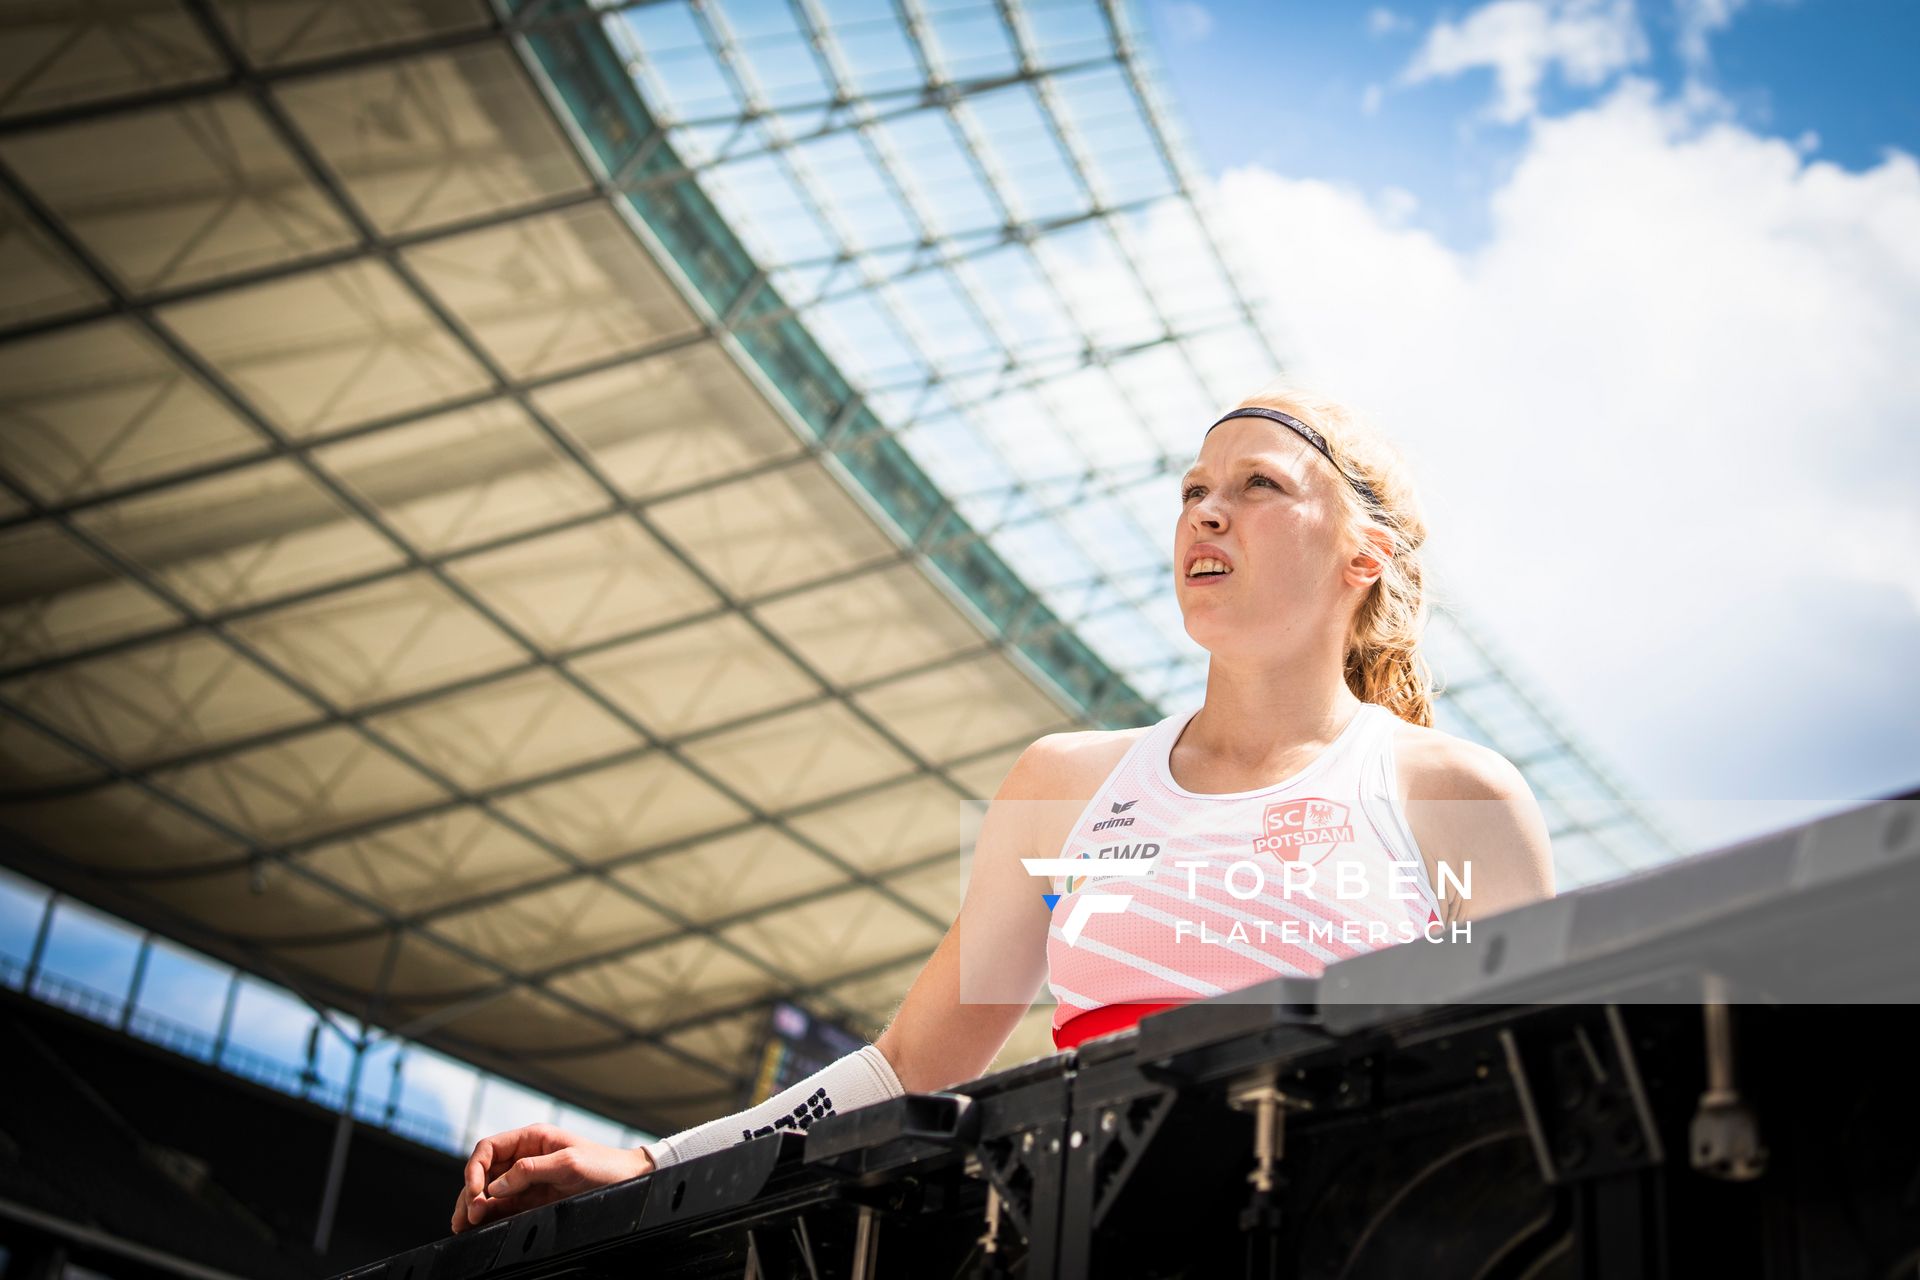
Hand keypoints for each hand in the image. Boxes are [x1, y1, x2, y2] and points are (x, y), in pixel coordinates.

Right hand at [450, 1124, 654, 1233]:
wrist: (627, 1182)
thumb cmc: (603, 1166)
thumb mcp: (569, 1163)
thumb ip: (530, 1170)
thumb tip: (496, 1186)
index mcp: (531, 1139)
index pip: (488, 1149)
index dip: (475, 1170)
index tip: (477, 1194)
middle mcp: (524, 1157)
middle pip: (483, 1173)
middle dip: (470, 1193)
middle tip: (465, 1219)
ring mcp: (526, 1180)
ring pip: (489, 1193)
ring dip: (473, 1207)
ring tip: (463, 1227)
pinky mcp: (531, 1200)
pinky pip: (503, 1207)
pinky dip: (487, 1216)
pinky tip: (477, 1227)